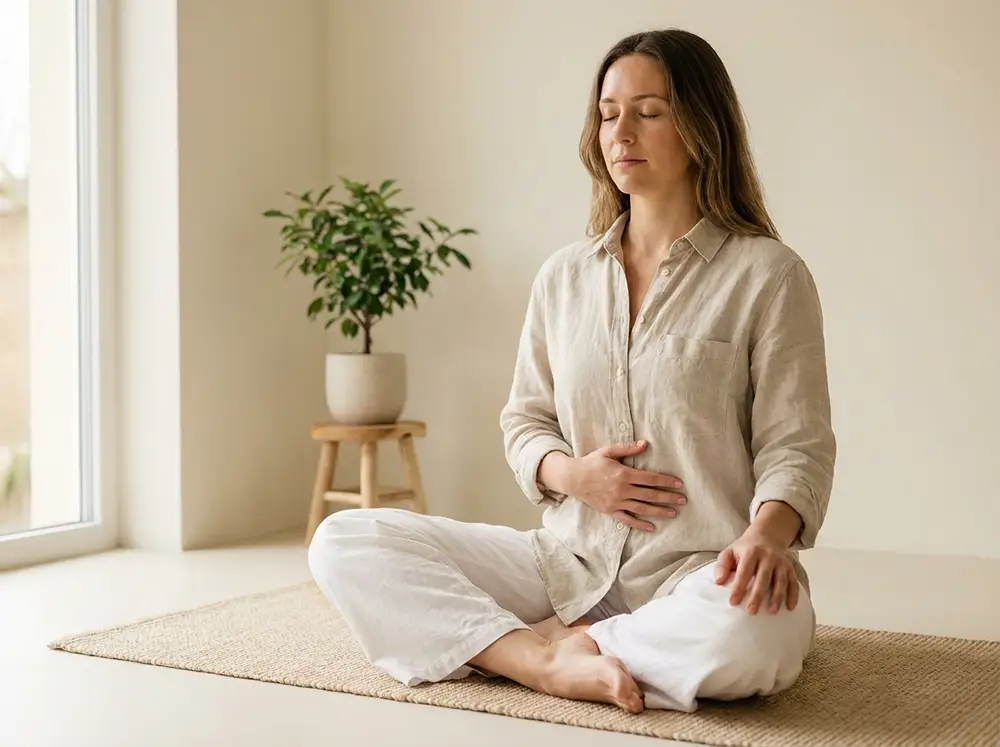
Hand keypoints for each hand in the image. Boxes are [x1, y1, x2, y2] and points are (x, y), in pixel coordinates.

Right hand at [565, 440, 685, 531]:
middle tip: (683, 500)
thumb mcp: (608, 451)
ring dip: (659, 511)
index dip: (666, 481)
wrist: (573, 478)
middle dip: (668, 497)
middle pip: (650, 495)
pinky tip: (652, 527)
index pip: (650, 479)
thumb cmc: (592, 463)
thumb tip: (645, 443)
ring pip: (642, 508)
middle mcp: (622, 489)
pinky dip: (640, 524)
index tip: (679, 484)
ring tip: (673, 513)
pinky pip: (628, 520)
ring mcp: (617, 502)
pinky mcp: (611, 511)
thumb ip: (628, 448)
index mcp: (623, 474)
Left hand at [715, 528, 798, 614]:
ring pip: (780, 580)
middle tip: (751, 611)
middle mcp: (767, 556)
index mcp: (750, 552)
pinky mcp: (790, 567)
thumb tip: (718, 582)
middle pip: (763, 577)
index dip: (739, 587)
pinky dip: (793, 595)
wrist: (766, 536)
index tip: (733, 602)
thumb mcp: (729, 552)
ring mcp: (780, 562)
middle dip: (758, 595)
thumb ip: (722, 566)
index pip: (744, 571)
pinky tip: (790, 607)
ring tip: (772, 611)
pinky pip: (793, 581)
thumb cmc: (744, 549)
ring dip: (777, 597)